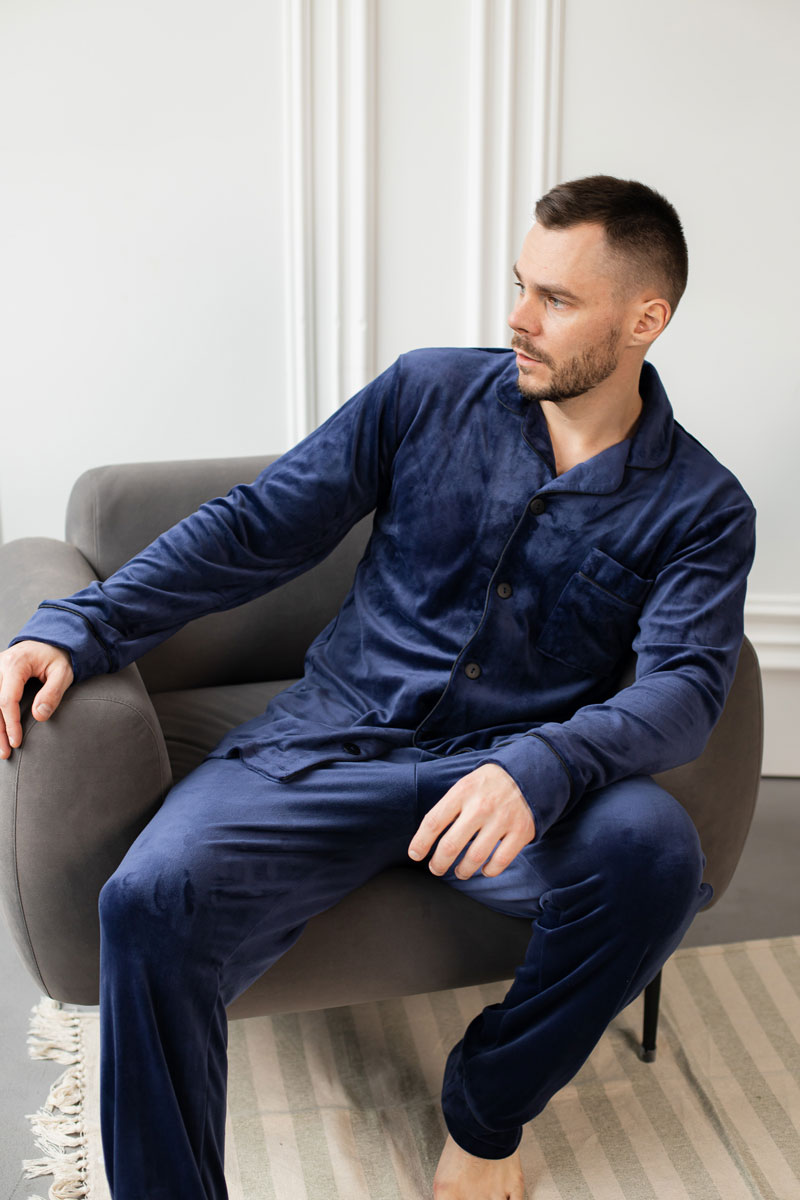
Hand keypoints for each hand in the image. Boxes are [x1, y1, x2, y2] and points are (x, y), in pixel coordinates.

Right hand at [0, 641, 73, 759]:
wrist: (52, 640)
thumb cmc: (58, 657)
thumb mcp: (64, 673)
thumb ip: (52, 693)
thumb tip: (39, 716)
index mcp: (15, 664)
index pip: (7, 699)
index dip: (10, 723)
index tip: (16, 741)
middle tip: (5, 752)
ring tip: (1, 749)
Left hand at [407, 763, 534, 879]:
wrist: (529, 773)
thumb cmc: (489, 784)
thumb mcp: (466, 784)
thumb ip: (450, 806)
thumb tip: (428, 836)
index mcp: (463, 791)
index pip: (434, 821)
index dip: (421, 842)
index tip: (415, 854)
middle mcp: (481, 806)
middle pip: (451, 845)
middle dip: (439, 863)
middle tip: (436, 868)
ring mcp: (502, 819)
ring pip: (475, 857)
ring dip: (462, 870)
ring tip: (459, 872)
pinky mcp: (521, 832)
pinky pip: (500, 861)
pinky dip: (489, 871)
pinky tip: (484, 869)